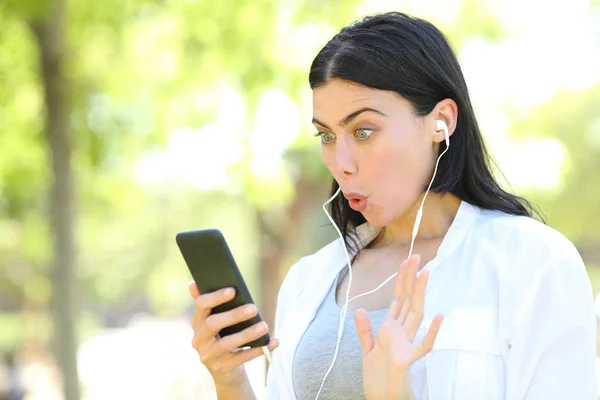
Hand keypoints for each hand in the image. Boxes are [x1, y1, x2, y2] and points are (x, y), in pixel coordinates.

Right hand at [189, 282, 278, 386]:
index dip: (216, 297)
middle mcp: (198, 339)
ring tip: (264, 326)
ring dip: (247, 334)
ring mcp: (208, 355)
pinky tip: (272, 342)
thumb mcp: (216, 319)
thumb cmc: (223, 335)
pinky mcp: (221, 368)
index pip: (201, 305)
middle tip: (254, 308)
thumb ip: (210, 303)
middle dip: (234, 315)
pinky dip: (257, 350)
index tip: (233, 290)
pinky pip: (240, 358)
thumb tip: (194, 283)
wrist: (225, 369)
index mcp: (197, 322)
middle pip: (212, 324)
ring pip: (226, 344)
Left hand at [355, 254, 442, 399]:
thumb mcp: (367, 352)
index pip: (398, 300)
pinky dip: (430, 333)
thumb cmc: (378, 380)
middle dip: (410, 279)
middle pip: (407, 302)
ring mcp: (405, 346)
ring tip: (425, 274)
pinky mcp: (406, 361)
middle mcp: (400, 335)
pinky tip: (438, 317)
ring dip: (419, 295)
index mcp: (391, 331)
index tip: (405, 262)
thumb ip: (365, 331)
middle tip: (416, 257)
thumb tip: (360, 309)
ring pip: (415, 316)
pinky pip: (421, 347)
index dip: (401, 281)